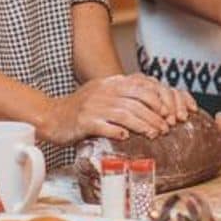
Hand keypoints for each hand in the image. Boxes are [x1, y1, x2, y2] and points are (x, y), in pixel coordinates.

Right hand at [40, 74, 190, 144]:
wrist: (52, 116)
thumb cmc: (80, 108)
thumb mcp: (102, 93)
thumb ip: (123, 93)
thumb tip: (151, 99)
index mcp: (109, 83)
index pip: (140, 86)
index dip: (157, 99)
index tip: (168, 112)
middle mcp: (103, 92)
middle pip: (136, 101)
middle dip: (155, 115)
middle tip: (165, 127)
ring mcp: (93, 106)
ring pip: (125, 114)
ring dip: (143, 125)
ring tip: (154, 134)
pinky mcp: (84, 122)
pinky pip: (105, 127)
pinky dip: (117, 132)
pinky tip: (126, 138)